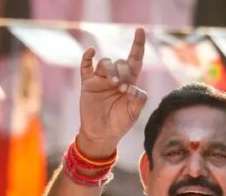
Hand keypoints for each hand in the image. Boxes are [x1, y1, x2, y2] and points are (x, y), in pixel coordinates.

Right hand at [77, 27, 148, 157]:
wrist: (102, 134)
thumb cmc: (120, 123)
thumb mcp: (134, 113)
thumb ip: (139, 99)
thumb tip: (133, 88)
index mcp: (129, 82)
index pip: (135, 59)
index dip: (138, 45)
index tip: (140, 30)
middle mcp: (115, 77)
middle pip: (120, 63)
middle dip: (124, 72)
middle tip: (123, 88)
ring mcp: (101, 79)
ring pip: (106, 63)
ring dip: (111, 70)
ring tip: (114, 84)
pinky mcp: (88, 83)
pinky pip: (86, 66)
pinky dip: (87, 57)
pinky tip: (91, 52)